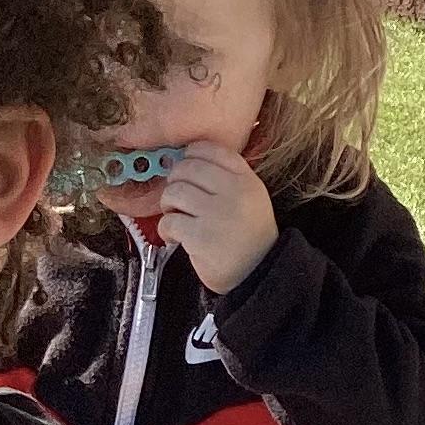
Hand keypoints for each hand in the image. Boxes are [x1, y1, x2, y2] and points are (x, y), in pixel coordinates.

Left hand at [145, 140, 278, 294]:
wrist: (257, 274)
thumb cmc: (247, 237)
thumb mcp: (250, 198)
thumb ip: (226, 177)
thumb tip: (185, 160)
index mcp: (247, 180)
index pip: (211, 150)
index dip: (190, 155)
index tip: (186, 169)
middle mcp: (235, 192)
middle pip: (187, 168)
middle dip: (174, 182)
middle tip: (177, 199)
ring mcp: (218, 214)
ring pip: (174, 192)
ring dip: (168, 205)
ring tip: (176, 217)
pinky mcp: (201, 237)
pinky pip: (170, 221)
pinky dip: (167, 229)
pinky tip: (176, 237)